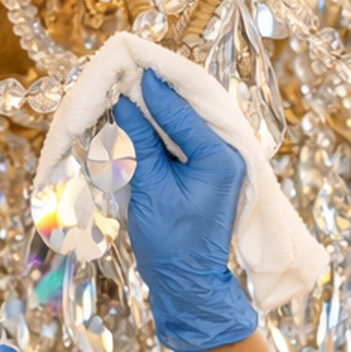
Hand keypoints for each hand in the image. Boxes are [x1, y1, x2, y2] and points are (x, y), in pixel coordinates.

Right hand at [113, 71, 258, 351]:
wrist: (188, 284)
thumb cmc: (171, 242)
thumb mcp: (149, 189)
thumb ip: (139, 143)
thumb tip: (124, 103)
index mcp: (220, 157)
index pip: (182, 112)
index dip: (154, 91)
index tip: (134, 67)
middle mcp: (226, 155)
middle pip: (187, 113)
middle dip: (157, 97)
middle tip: (129, 74)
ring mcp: (218, 166)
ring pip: (183, 127)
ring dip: (157, 114)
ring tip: (130, 94)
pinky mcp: (206, 175)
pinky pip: (182, 143)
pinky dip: (161, 133)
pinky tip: (140, 123)